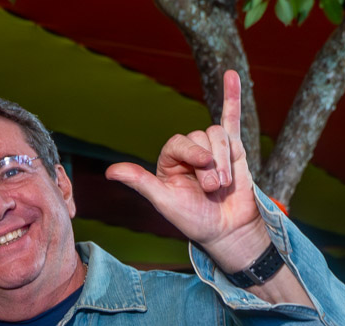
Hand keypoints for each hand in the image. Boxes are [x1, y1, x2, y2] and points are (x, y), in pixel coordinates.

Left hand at [105, 70, 268, 271]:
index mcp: (169, 161)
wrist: (227, 230)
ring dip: (224, 158)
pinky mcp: (234, 149)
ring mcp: (212, 149)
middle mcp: (189, 152)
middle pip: (201, 138)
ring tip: (224, 183)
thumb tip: (110, 172)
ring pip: (219, 135)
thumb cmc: (195, 219)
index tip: (203, 168)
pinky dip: (233, 97)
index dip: (191, 153)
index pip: (178, 142)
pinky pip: (232, 119)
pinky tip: (231, 76)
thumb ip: (141, 182)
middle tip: (213, 189)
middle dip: (210, 164)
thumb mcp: (165, 201)